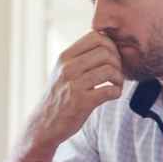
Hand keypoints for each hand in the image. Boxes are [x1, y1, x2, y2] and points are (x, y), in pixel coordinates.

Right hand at [28, 31, 123, 149]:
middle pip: (106, 52)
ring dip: (119, 78)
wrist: (44, 125)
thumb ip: (79, 56)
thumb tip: (104, 40)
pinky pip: (110, 90)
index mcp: (64, 57)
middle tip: (116, 73)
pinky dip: (117, 92)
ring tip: (116, 84)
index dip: (110, 45)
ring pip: (110, 70)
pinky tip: (113, 95)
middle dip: (118, 62)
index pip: (96, 36)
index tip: (111, 58)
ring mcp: (73, 85)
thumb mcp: (62, 70)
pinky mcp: (81, 103)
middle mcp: (67, 68)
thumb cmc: (59, 96)